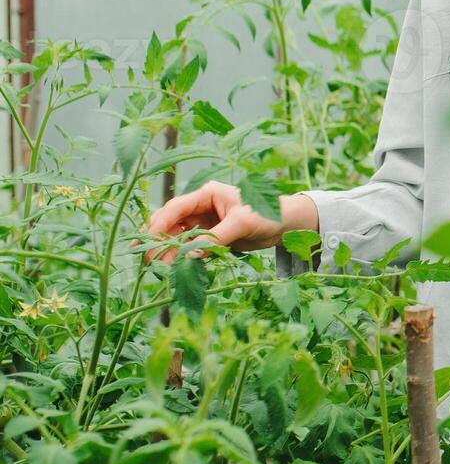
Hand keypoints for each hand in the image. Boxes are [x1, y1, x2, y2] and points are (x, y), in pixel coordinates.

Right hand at [142, 181, 287, 264]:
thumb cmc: (267, 214)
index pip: (176, 207)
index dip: (160, 224)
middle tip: (150, 260)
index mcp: (207, 194)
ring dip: (170, 251)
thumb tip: (190, 255)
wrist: (286, 225)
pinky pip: (191, 247)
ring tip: (164, 268)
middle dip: (160, 239)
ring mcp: (205, 223)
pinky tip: (178, 268)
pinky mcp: (211, 238)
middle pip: (172, 223)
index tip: (148, 240)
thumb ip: (216, 238)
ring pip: (179, 237)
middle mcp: (202, 207)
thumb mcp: (242, 223)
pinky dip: (184, 257)